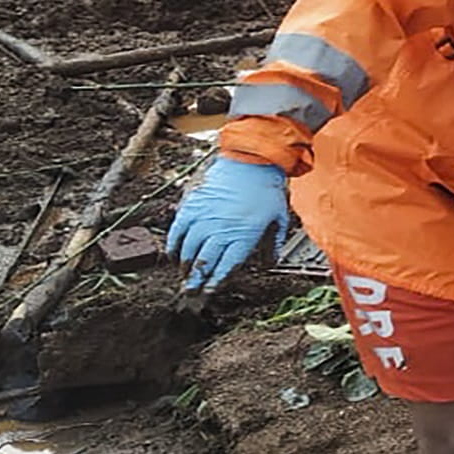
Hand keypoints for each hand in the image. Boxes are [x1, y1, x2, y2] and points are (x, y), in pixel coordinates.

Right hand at [166, 157, 289, 291]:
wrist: (252, 160)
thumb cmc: (267, 188)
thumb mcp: (279, 218)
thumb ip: (273, 244)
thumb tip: (269, 263)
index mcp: (244, 235)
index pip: (226, 266)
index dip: (215, 282)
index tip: (208, 292)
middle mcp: (222, 229)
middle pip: (205, 262)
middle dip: (196, 281)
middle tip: (190, 293)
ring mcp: (205, 218)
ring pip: (189, 250)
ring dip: (185, 266)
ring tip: (184, 276)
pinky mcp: (192, 206)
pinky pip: (177, 231)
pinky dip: (174, 245)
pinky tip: (173, 255)